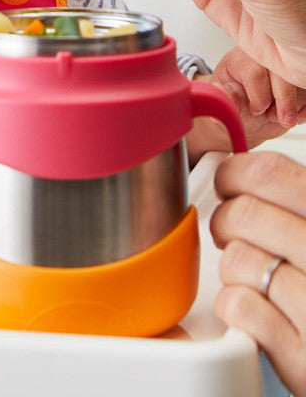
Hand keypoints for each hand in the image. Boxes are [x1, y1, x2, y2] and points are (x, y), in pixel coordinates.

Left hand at [186, 48, 305, 162]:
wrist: (248, 113)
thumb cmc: (235, 104)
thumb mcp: (225, 102)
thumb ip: (226, 100)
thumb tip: (226, 99)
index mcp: (239, 60)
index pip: (254, 73)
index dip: (259, 98)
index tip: (256, 111)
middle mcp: (262, 57)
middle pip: (281, 73)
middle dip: (285, 101)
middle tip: (282, 120)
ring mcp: (282, 65)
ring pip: (299, 80)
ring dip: (296, 103)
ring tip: (282, 117)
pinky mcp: (296, 76)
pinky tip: (296, 116)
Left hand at [210, 152, 305, 396]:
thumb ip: (291, 200)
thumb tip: (238, 167)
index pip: (268, 171)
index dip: (234, 174)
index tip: (229, 186)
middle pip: (244, 213)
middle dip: (226, 222)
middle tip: (233, 235)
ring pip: (236, 259)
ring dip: (234, 270)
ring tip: (258, 280)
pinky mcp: (304, 356)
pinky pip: (238, 304)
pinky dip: (236, 306)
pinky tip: (259, 311)